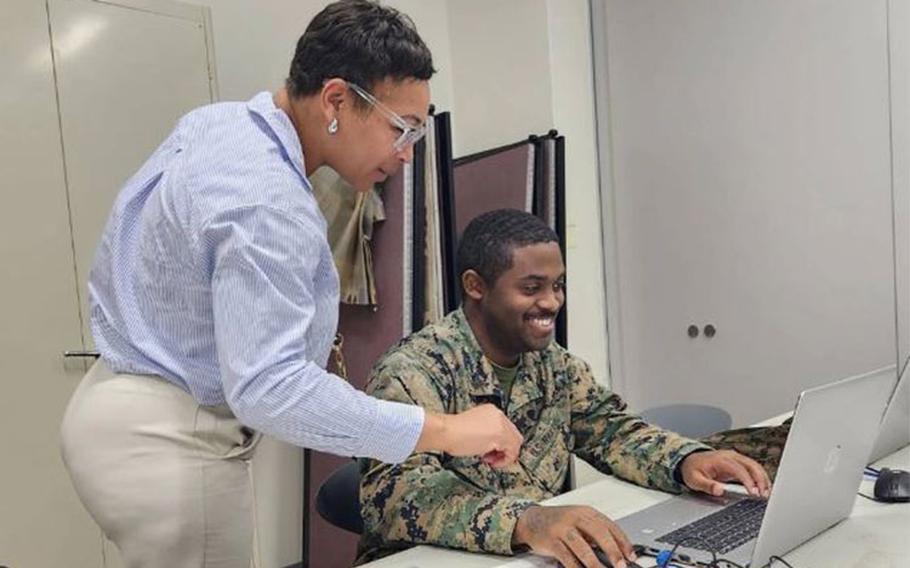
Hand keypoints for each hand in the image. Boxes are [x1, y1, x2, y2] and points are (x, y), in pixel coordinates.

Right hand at [416, 404, 522, 467]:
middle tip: (494, 458)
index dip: (501, 443)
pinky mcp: (501, 435)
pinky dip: (505, 459)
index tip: (492, 451)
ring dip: (505, 455)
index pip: (505, 428)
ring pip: (515, 442)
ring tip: (491, 460)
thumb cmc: (451, 432)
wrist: (445, 431)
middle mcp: (498, 415)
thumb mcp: (472, 428)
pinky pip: (512, 450)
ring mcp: (501, 424)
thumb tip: (490, 446)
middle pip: (513, 435)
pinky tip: (493, 462)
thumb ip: (485, 433)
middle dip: (505, 449)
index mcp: (491, 411)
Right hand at [512, 505, 637, 567]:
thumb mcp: (578, 521)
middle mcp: (575, 517)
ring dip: (595, 563)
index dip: (623, 541)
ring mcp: (562, 528)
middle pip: (598, 533)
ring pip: (582, 547)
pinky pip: (566, 557)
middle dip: (613, 551)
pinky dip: (576, 567)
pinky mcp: (551, 541)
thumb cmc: (558, 522)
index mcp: (586, 512)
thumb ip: (595, 533)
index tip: (631, 556)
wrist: (531, 519)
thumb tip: (616, 552)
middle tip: (621, 565)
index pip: (609, 525)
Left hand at [680, 450, 771, 497]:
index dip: (747, 481)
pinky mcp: (738, 463)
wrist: (689, 461)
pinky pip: (753, 468)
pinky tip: (764, 487)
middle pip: (751, 465)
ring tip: (767, 493)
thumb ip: (707, 486)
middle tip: (764, 495)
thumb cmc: (692, 470)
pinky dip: (760, 477)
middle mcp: (730, 456)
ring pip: (755, 466)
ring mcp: (735, 458)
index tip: (753, 493)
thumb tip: (720, 491)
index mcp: (720, 460)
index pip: (739, 469)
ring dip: (763, 479)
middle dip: (760, 480)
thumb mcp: (694, 480)